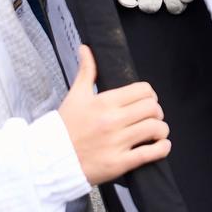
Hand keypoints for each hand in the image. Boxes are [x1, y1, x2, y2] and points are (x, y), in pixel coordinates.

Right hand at [58, 46, 170, 184]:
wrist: (49, 159)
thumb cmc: (64, 126)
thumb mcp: (75, 96)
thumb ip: (86, 71)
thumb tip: (85, 48)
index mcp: (105, 102)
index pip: (143, 90)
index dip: (149, 95)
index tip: (146, 101)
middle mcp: (113, 121)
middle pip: (152, 108)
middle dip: (156, 112)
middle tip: (150, 117)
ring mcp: (117, 143)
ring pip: (155, 129)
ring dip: (161, 130)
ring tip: (155, 132)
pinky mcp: (119, 163)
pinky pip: (151, 153)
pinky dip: (162, 148)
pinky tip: (161, 145)